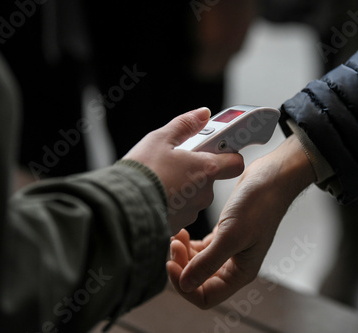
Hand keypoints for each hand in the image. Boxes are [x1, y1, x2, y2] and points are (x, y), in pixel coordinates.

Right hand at [123, 107, 243, 233]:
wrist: (122, 206)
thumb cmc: (142, 172)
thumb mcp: (160, 139)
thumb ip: (185, 125)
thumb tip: (203, 114)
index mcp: (206, 169)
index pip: (235, 162)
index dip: (228, 154)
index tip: (216, 148)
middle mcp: (204, 193)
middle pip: (209, 179)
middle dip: (196, 171)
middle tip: (175, 163)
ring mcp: (192, 212)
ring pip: (193, 196)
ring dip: (183, 188)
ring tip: (161, 180)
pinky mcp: (178, 225)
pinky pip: (180, 211)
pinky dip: (171, 204)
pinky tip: (156, 196)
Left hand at [167, 135, 315, 307]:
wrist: (271, 177)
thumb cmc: (259, 204)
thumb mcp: (231, 234)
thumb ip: (208, 262)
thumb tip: (185, 285)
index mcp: (240, 273)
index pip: (206, 297)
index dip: (185, 286)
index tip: (171, 263)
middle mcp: (234, 266)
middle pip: (199, 282)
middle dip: (182, 267)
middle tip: (173, 244)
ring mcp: (229, 251)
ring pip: (197, 265)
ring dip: (183, 254)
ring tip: (177, 235)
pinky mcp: (224, 235)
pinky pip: (200, 249)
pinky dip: (188, 244)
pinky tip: (183, 232)